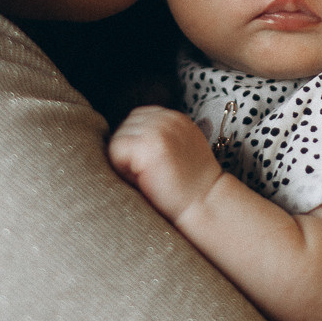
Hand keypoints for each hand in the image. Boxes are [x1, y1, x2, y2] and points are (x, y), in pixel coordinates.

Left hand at [108, 105, 224, 222]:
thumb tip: (129, 136)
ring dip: (126, 160)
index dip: (137, 142)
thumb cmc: (191, 186)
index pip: (136, 118)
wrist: (206, 203)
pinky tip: (144, 179)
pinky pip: (115, 151)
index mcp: (175, 117)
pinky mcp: (146, 144)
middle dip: (130, 151)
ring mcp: (156, 129)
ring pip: (118, 139)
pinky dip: (123, 169)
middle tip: (151, 173)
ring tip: (149, 176)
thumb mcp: (182, 148)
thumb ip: (162, 135)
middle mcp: (166, 118)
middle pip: (124, 127)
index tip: (152, 163)